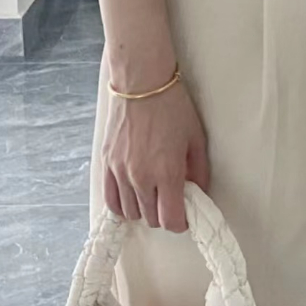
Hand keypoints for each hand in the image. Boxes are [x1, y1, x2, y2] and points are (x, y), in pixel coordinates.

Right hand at [100, 79, 209, 232]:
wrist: (141, 82)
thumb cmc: (172, 107)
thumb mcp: (196, 139)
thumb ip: (199, 172)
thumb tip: (198, 193)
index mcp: (167, 172)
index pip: (171, 220)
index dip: (181, 223)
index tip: (186, 214)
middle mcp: (141, 177)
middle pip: (151, 219)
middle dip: (164, 215)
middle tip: (172, 200)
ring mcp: (120, 172)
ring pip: (131, 212)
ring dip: (144, 210)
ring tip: (153, 194)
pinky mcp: (106, 163)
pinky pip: (111, 200)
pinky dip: (123, 206)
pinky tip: (133, 197)